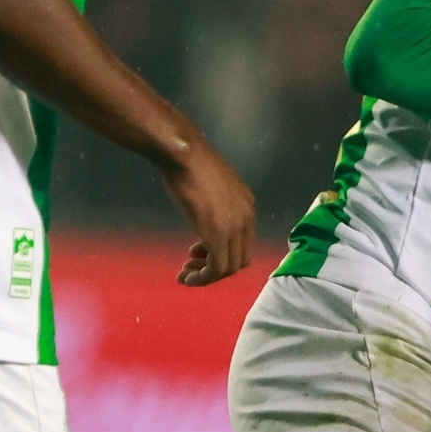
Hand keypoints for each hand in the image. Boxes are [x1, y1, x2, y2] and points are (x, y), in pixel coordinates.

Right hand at [160, 137, 255, 286]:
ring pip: (228, 268)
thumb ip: (216, 205)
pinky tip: (187, 278)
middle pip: (239, 260)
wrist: (183, 152)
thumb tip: (205, 216)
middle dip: (216, 268)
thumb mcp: (212, 186)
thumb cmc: (190, 163)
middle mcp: (246, 219)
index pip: (244, 244)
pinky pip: (216, 268)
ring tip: (186, 276)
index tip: (199, 252)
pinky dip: (202, 279)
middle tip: (192, 267)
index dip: (224, 254)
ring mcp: (233, 227)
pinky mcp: (215, 233)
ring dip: (207, 276)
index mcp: (247, 207)